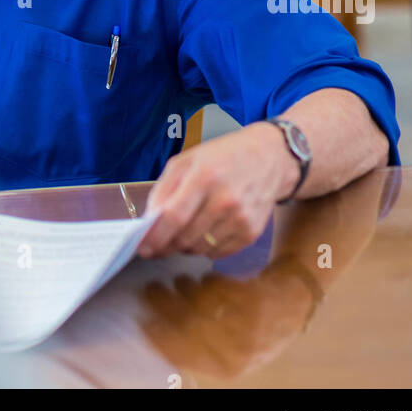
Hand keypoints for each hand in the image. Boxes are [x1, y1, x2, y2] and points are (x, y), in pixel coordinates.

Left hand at [138, 122, 295, 259]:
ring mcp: (241, 219)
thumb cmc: (223, 157)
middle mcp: (225, 200)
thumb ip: (164, 188)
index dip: (155, 236)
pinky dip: (205, 247)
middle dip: (166, 244)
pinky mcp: (251, 233)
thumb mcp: (188, 160)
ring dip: (185, 246)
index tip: (142, 248)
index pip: (174, 216)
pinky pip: (217, 253)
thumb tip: (149, 220)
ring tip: (185, 229)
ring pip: (199, 249)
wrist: (269, 158)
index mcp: (205, 176)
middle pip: (185, 238)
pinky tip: (206, 229)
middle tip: (159, 242)